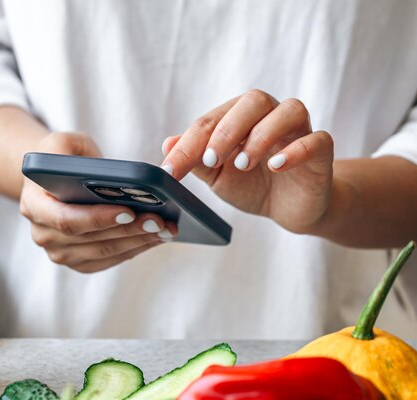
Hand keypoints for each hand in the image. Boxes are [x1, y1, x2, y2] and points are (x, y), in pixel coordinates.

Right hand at [20, 132, 176, 272]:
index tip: (130, 211)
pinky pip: (110, 259)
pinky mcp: (78, 261)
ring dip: (139, 242)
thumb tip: (106, 175)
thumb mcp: (62, 143)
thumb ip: (73, 154)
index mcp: (33, 204)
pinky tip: (156, 237)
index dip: (98, 218)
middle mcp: (42, 234)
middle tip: (161, 221)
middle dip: (129, 231)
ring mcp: (60, 252)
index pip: (66, 219)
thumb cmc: (62, 157)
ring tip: (166, 229)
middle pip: (91, 239)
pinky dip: (135, 249)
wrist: (54, 179)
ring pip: (104, 252)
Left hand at [161, 90, 333, 233]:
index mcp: (241, 117)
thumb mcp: (218, 176)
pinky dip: (295, 150)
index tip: (171, 170)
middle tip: (211, 160)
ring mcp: (299, 131)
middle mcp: (271, 115)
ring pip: (289, 110)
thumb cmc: (251, 185)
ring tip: (243, 164)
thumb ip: (196, 160)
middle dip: (227, 130)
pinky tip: (276, 165)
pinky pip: (317, 139)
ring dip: (261, 135)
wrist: (288, 208)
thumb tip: (167, 144)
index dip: (189, 144)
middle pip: (253, 101)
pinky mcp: (322, 151)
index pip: (211, 121)